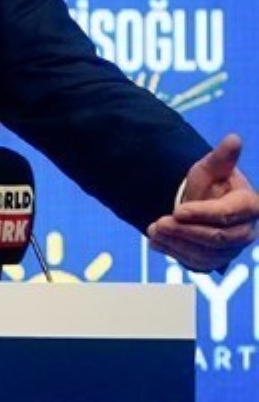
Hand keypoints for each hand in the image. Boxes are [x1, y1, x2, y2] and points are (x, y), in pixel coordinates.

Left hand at [147, 133, 258, 271]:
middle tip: (158, 223)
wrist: (198, 204)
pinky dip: (174, 253)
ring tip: (153, 230)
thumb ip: (221, 158)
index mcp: (249, 206)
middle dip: (186, 231)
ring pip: (206, 253)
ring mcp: (232, 249)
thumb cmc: (208, 184)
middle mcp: (246, 231)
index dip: (203, 213)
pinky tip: (156, 242)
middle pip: (218, 237)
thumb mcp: (210, 168)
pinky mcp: (216, 260)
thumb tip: (233, 138)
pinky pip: (197, 263)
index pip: (227, 214)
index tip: (178, 210)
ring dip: (176, 243)